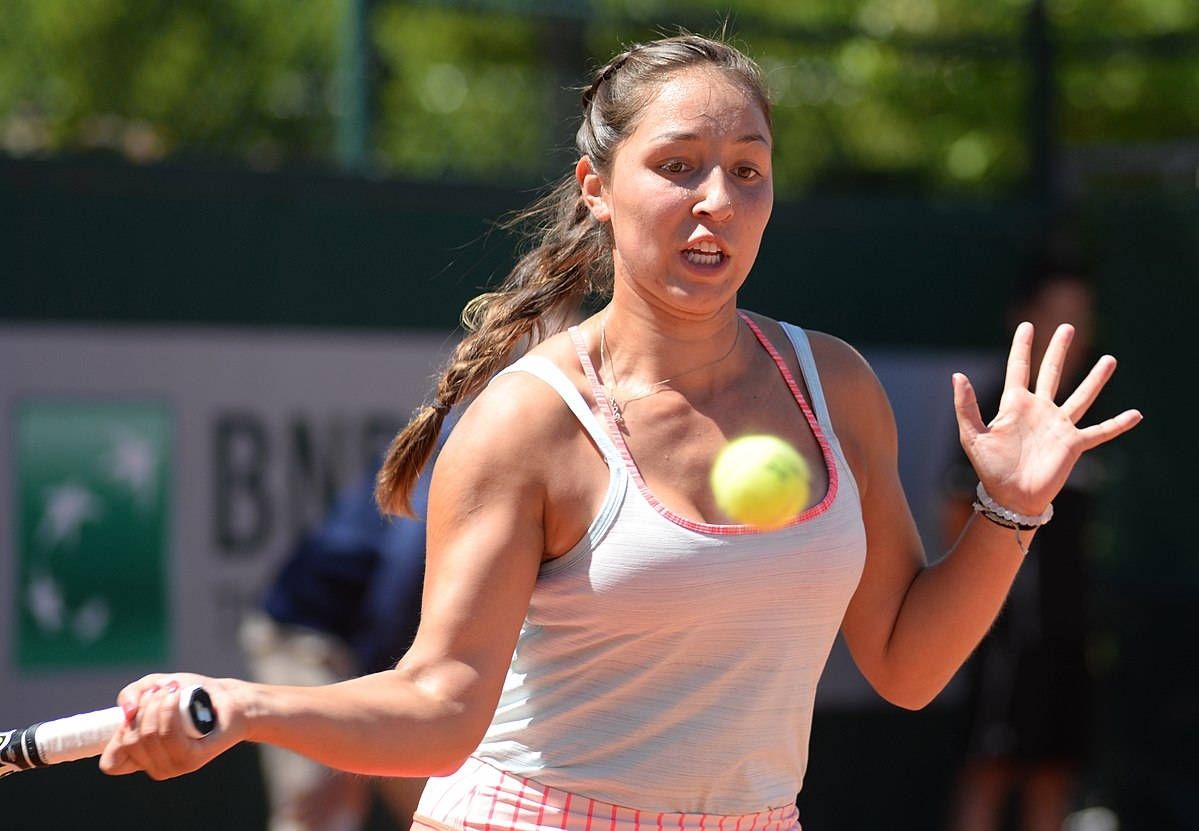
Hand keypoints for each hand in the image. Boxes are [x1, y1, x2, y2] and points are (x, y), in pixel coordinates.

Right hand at [99, 672, 242, 779]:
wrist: (229, 698)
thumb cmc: (190, 695)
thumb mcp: (153, 687)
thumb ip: (130, 695)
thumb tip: (128, 712)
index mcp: (142, 757)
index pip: (111, 764)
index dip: (118, 735)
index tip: (135, 713)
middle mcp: (155, 766)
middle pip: (130, 741)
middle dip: (144, 706)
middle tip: (164, 690)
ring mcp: (174, 766)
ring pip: (148, 736)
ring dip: (157, 704)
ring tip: (174, 690)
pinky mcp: (193, 759)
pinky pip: (169, 736)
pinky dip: (170, 711)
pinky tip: (178, 697)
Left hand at [953, 321, 1141, 515]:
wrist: (1010, 497)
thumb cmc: (990, 468)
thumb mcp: (972, 435)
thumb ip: (965, 405)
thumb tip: (957, 375)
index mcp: (1014, 405)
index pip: (1018, 368)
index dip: (1022, 347)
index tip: (1026, 325)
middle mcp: (1039, 410)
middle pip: (1051, 373)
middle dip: (1058, 350)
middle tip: (1067, 326)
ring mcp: (1058, 426)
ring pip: (1081, 396)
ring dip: (1095, 378)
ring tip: (1110, 359)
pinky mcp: (1073, 444)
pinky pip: (1100, 431)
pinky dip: (1118, 424)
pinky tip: (1136, 414)